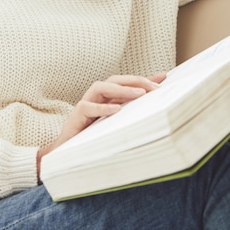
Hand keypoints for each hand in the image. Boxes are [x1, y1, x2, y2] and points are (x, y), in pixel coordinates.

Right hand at [37, 72, 165, 179]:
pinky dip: (102, 108)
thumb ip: (129, 118)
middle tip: (153, 87)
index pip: (126, 83)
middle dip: (135, 81)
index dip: (144, 79)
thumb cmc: (91, 138)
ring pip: (101, 88)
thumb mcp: (114, 127)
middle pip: (115, 80)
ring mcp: (85, 104)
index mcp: (106, 98)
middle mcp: (96, 97)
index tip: (164, 77)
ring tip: (139, 94)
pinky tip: (115, 110)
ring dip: (121, 89)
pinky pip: (88, 107)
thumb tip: (156, 116)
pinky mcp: (76, 116)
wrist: (65, 153)